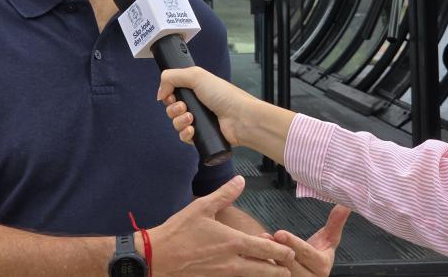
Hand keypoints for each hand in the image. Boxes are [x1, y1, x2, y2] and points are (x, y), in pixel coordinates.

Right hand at [149, 176, 294, 275]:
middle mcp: (232, 262)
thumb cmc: (179, 232)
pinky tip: (245, 274)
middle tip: (288, 268)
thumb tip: (240, 180)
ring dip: (264, 275)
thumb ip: (224, 194)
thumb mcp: (202, 207)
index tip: (291, 252)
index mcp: (233, 242)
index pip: (267, 250)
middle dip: (280, 270)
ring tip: (273, 273)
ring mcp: (223, 275)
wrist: (157, 257)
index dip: (282, 252)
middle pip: (265, 271)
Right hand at [158, 66, 258, 146]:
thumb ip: (171, 77)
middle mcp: (196, 104)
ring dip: (179, 121)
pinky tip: (192, 130)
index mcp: (196, 88)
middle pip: (171, 109)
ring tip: (191, 118)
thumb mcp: (196, 76)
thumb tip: (160, 92)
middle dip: (173, 108)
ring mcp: (199, 120)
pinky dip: (185, 133)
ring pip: (176, 123)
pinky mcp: (201, 136)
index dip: (168, 95)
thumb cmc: (224, 95)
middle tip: (184, 107)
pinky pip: (183, 137)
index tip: (171, 96)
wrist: (240, 117)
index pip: (172, 93)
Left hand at [264, 205, 350, 276]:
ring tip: (257, 242)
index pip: (307, 253)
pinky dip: (262, 266)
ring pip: (279, 272)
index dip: (293, 243)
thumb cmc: (318, 255)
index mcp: (322, 266)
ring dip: (266, 257)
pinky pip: (271, 276)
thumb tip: (345, 204)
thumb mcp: (329, 240)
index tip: (279, 233)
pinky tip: (253, 255)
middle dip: (277, 249)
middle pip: (291, 263)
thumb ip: (336, 222)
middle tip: (264, 236)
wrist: (312, 273)